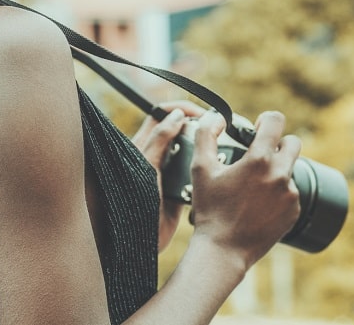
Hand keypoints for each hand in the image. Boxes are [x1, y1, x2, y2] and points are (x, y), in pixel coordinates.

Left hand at [131, 100, 206, 250]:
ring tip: (220, 152)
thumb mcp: (146, 166)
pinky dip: (206, 171)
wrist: (137, 242)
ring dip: (205, 151)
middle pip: (181, 131)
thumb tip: (177, 115)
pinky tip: (216, 172)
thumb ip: (159, 140)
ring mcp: (169, 173)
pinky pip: (197, 174)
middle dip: (199, 128)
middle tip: (217, 132)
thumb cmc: (133, 202)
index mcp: (144, 145)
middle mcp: (157, 156)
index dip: (182, 110)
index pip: (162, 115)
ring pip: (191, 152)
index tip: (202, 114)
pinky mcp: (180, 191)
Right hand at [189, 110, 301, 268]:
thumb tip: (217, 117)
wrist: (224, 249)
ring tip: (252, 185)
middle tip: (258, 154)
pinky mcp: (294, 212)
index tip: (258, 127)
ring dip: (276, 170)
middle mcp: (281, 175)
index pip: (276, 121)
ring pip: (290, 169)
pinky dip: (278, 192)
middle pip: (293, 143)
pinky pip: (291, 191)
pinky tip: (259, 203)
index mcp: (259, 160)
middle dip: (277, 143)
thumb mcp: (200, 168)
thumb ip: (206, 134)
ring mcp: (290, 195)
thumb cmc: (210, 208)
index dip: (266, 119)